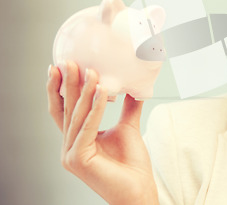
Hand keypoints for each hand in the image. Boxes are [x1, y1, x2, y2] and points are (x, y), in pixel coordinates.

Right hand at [47, 61, 158, 204]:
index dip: (63, 87)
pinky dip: (95, 108)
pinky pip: (87, 127)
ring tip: (93, 71)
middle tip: (70, 61)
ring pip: (76, 116)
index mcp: (77, 139)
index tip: (64, 66)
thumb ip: (127, 107)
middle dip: (69, 83)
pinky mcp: (78, 159)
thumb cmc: (132, 165)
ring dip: (85, 91)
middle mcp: (69, 146)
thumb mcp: (128, 128)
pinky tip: (102, 90)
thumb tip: (133, 86)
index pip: (66, 109)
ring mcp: (71, 154)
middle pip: (67, 109)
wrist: (140, 189)